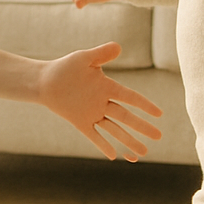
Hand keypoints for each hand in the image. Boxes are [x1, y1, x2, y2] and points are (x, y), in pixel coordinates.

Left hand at [38, 42, 161, 160]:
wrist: (44, 81)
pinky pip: (94, 136)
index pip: (131, 97)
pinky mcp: (80, 122)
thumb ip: (101, 54)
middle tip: (158, 136)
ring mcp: (93, 114)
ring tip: (143, 154)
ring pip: (115, 130)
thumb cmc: (65, 68)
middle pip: (127, 117)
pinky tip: (115, 156)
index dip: (145, 105)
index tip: (159, 114)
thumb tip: (118, 47)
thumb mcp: (84, 58)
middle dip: (142, 127)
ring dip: (129, 141)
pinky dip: (103, 145)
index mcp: (107, 87)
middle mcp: (103, 102)